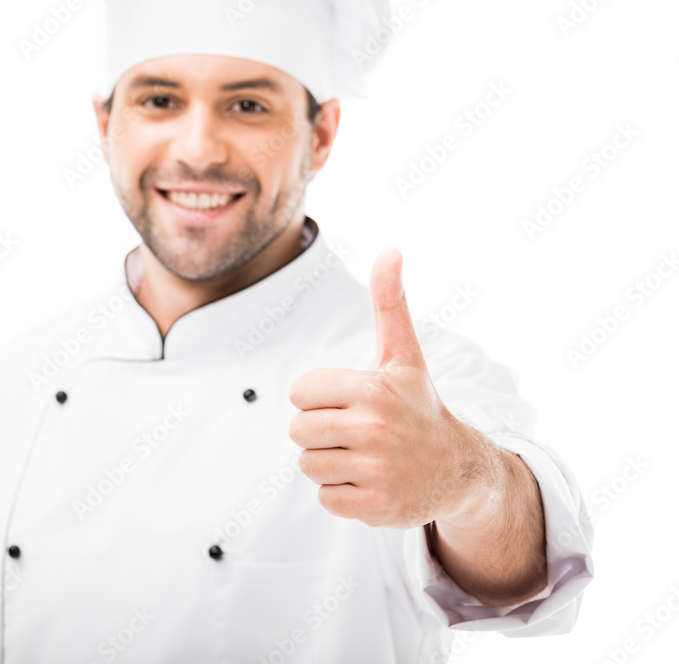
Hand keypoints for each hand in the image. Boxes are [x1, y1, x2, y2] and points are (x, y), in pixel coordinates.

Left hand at [288, 248, 490, 528]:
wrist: (457, 468)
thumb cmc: (418, 405)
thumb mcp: (404, 354)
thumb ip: (390, 303)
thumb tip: (391, 249)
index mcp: (372, 389)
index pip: (299, 393)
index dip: (319, 397)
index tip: (351, 400)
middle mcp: (374, 430)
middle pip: (297, 430)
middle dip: (320, 430)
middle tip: (356, 431)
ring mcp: (375, 471)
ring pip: (308, 465)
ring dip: (329, 462)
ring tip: (364, 455)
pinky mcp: (374, 508)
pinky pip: (324, 498)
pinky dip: (341, 494)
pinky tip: (370, 481)